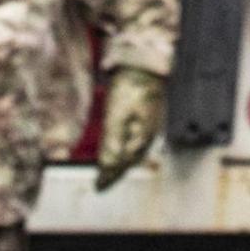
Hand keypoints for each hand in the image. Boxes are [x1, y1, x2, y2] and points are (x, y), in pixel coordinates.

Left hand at [91, 64, 167, 188]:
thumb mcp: (117, 115)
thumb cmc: (130, 88)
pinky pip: (137, 141)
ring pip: (135, 151)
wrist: (143, 62)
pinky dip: (127, 150)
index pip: (123, 163)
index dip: (110, 176)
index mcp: (142, 137)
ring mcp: (151, 125)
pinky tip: (122, 148)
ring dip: (122, 163)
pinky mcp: (147, 116)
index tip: (98, 187)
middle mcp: (149, 134)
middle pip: (131, 160)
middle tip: (103, 185)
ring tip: (111, 172)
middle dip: (117, 173)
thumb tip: (108, 165)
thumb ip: (113, 142)